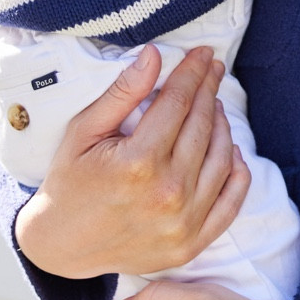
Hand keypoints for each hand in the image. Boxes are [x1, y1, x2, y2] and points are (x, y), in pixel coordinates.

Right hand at [14, 44, 251, 279]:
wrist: (62, 245)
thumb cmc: (70, 182)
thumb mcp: (84, 131)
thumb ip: (122, 93)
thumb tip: (154, 55)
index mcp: (138, 162)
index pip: (179, 102)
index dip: (193, 72)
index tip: (203, 53)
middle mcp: (167, 194)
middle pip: (203, 126)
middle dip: (209, 90)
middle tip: (212, 69)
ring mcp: (183, 223)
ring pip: (222, 159)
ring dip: (223, 126)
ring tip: (214, 106)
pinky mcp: (191, 245)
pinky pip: (230, 203)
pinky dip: (237, 172)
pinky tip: (231, 150)